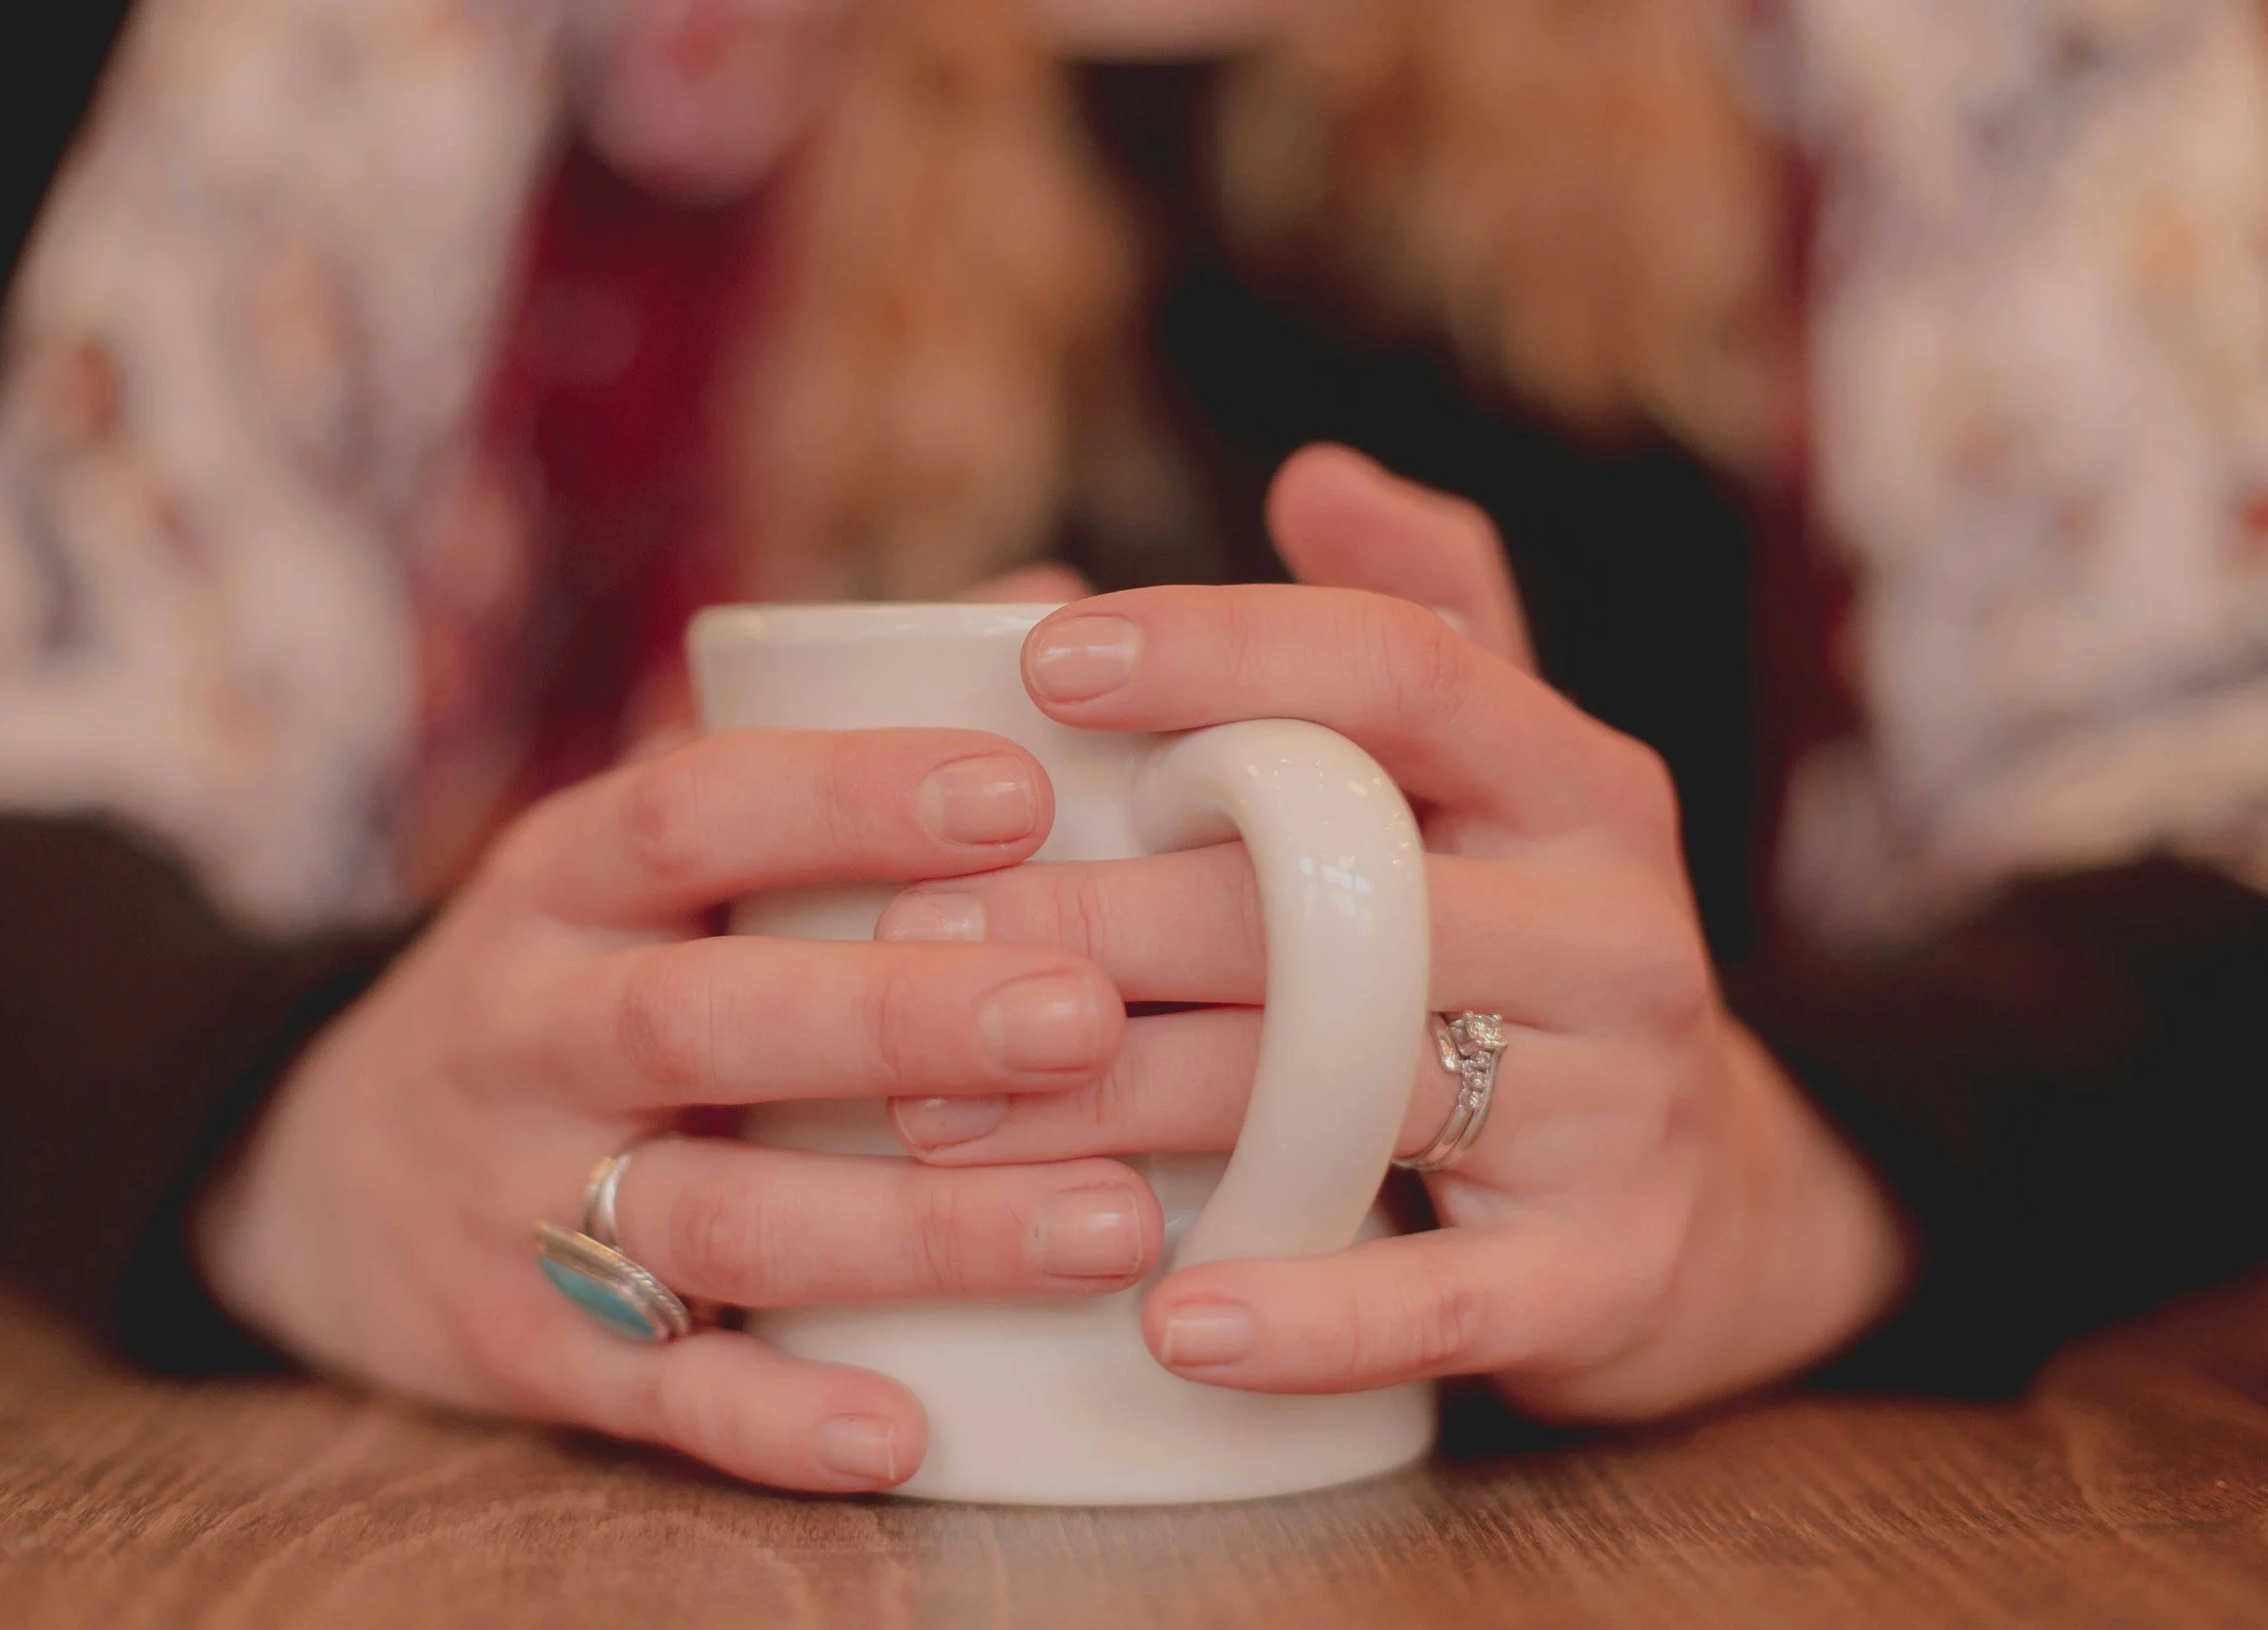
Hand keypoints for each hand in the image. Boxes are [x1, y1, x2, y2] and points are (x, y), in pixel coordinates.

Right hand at [192, 714, 1155, 1491]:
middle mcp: (526, 1022)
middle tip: (1085, 1016)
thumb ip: (835, 735)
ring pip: (710, 1212)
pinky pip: (655, 1391)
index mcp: (564, 873)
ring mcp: (514, 1195)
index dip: (849, 796)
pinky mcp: (522, 1347)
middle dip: (898, 1016)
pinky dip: (776, 1417)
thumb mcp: (649, 840)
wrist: (330, 1164)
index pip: (693, 801)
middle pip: (705, 1012)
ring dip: (911, 1227)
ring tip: (1109, 1226)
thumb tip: (1054, 607)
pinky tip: (913, 1427)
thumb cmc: (580, 967)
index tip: (1019, 791)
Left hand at [877, 445, 1908, 1419]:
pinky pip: (1451, 1303)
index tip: (1040, 659)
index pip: (1401, 670)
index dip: (1222, 649)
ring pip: (1357, 1087)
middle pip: (1339, 894)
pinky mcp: (1615, 1271)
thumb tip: (1318, 474)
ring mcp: (1629, 1103)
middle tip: (911, 941)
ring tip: (941, 1126)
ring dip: (1134, 1107)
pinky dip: (1307, 1316)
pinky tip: (1168, 1328)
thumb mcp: (1496, 784)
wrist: (1699, 1197)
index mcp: (1575, 780)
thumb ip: (1419, 630)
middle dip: (1106, 915)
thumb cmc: (1524, 952)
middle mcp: (1621, 924)